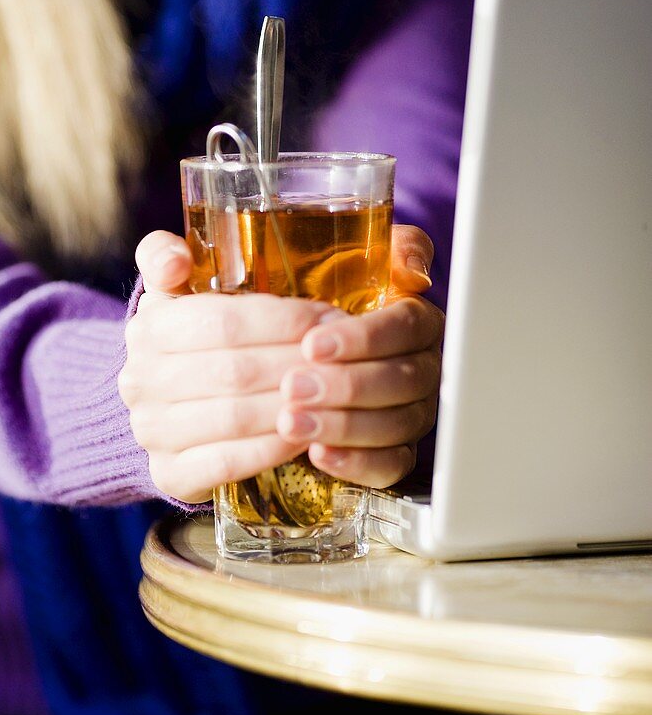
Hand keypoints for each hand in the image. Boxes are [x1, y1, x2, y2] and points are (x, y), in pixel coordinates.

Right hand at [120, 231, 330, 501]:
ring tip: (335, 394)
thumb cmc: (193, 335)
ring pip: (235, 418)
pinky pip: (227, 464)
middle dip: (298, 364)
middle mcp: (139, 380)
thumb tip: (177, 259)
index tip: (331, 318)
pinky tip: (307, 435)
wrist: (166, 404)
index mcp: (148, 326)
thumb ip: (168, 257)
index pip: (225, 322)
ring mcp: (151, 431)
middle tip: (346, 360)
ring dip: (293, 407)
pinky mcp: (168, 474)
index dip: (285, 320)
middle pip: (236, 371)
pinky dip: (272, 449)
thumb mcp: (176, 288)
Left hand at [276, 225, 443, 487]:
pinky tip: (319, 453)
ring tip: (291, 421)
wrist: (302, 346)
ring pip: (396, 425)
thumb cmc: (330, 299)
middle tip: (293, 386)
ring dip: (343, 425)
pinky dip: (356, 462)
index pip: (405, 326)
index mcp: (417, 320)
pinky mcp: (395, 450)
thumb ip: (395, 248)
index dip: (363, 337)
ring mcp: (412, 411)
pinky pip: (390, 465)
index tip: (313, 343)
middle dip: (346, 385)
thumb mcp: (355, 259)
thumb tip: (414, 267)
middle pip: (402, 379)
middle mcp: (423, 366)